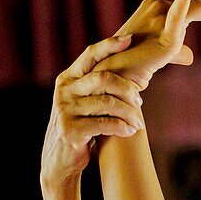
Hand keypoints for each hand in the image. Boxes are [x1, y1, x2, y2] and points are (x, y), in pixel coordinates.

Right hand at [41, 35, 144, 188]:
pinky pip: (104, 124)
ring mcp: (65, 110)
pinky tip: (130, 131)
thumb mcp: (84, 104)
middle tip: (139, 100)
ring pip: (106, 102)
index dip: (109, 45)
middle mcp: (64, 90)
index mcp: (68, 78)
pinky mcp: (71, 130)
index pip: (90, 54)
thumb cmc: (81, 128)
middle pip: (102, 77)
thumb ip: (97, 89)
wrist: (61, 160)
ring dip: (128, 112)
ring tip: (139, 123)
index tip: (129, 39)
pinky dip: (121, 127)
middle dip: (127, 88)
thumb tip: (131, 75)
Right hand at [98, 0, 200, 90]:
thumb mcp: (162, 53)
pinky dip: (182, 1)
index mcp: (166, 8)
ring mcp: (164, 18)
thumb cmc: (135, 63)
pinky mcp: (165, 37)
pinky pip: (177, 18)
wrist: (115, 75)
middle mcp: (164, 6)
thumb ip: (177, 51)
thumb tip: (189, 55)